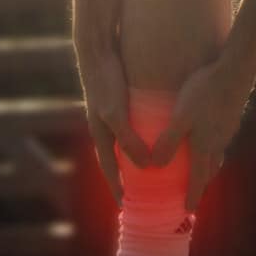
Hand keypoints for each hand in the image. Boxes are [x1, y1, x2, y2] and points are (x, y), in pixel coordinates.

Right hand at [77, 49, 148, 205]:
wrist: (98, 51)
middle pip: (118, 157)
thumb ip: (129, 139)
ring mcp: (113, 114)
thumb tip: (145, 166)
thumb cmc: (105, 83)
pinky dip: (143, 136)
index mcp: (101, 133)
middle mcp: (106, 126)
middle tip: (142, 192)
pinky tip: (157, 136)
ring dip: (137, 156)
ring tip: (153, 168)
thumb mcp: (116, 114)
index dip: (116, 186)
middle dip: (128, 176)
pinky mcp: (122, 101)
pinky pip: (134, 125)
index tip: (124, 205)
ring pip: (126, 142)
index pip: (109, 168)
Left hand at [150, 61, 247, 209]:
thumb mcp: (180, 117)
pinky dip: (213, 148)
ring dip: (209, 166)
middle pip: (210, 170)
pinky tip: (208, 138)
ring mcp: (227, 130)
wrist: (235, 71)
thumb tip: (157, 166)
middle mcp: (218, 143)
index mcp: (204, 146)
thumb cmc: (203, 93)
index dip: (192, 194)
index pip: (198, 178)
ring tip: (201, 170)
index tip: (187, 210)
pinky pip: (220, 141)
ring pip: (217, 155)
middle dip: (201, 183)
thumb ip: (168, 141)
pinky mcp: (231, 118)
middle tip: (194, 193)